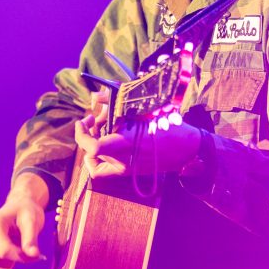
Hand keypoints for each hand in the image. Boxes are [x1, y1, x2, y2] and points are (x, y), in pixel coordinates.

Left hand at [75, 88, 200, 178]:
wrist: (186, 148)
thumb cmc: (167, 125)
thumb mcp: (141, 109)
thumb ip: (115, 101)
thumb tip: (95, 97)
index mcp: (125, 144)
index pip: (92, 146)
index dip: (82, 133)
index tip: (84, 120)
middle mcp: (122, 160)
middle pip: (93, 148)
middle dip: (92, 130)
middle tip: (100, 116)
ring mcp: (125, 168)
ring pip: (98, 157)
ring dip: (96, 140)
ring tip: (107, 125)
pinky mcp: (129, 171)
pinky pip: (104, 170)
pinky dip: (98, 159)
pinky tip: (103, 147)